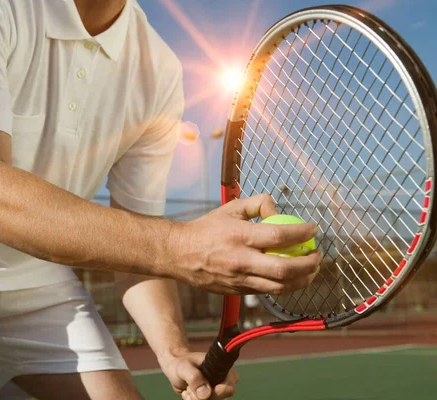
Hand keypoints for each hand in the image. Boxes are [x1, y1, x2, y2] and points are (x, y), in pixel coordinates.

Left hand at [159, 351, 237, 398]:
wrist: (175, 369)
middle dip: (201, 396)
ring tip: (187, 388)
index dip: (219, 392)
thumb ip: (194, 378)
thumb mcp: (184, 367)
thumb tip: (206, 394)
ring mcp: (218, 391)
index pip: (228, 387)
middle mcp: (224, 381)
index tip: (205, 391)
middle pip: (220, 398)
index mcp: (223, 369)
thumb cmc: (181, 364)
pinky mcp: (211, 397)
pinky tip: (188, 393)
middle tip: (189, 387)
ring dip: (196, 398)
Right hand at [168, 194, 320, 294]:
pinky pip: (268, 292)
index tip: (313, 230)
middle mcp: (241, 260)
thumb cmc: (206, 229)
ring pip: (279, 286)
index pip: (279, 235)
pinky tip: (292, 278)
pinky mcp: (237, 291)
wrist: (178, 254)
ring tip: (311, 270)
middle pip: (284, 268)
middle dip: (308, 263)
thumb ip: (257, 204)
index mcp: (239, 235)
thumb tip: (278, 211)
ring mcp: (239, 279)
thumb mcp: (230, 209)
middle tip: (317, 255)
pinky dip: (285, 286)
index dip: (302, 233)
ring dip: (302, 280)